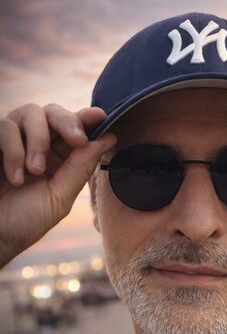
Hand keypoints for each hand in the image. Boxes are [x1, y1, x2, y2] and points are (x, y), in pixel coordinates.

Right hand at [0, 103, 116, 267]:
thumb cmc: (25, 221)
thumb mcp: (60, 197)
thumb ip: (81, 167)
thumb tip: (109, 138)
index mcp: (59, 157)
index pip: (75, 128)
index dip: (87, 118)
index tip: (100, 116)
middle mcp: (36, 143)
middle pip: (54, 112)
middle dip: (68, 122)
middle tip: (77, 140)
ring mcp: (12, 138)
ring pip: (30, 112)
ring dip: (38, 141)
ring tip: (35, 171)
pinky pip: (5, 126)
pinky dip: (14, 151)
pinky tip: (16, 178)